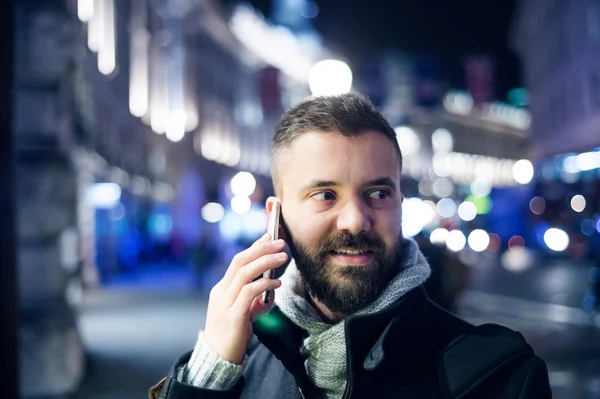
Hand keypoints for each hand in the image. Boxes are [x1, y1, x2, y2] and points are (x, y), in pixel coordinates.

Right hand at [203, 233, 287, 363]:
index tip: (270, 237)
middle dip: (262, 249)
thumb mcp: (244, 312)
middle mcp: (221, 292)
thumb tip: (270, 287)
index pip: (238, 261)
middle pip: (240, 261)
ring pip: (244, 273)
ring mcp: (225, 303)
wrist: (217, 359)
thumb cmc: (232, 335)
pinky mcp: (233, 316)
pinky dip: (264, 284)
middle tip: (281, 243)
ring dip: (266, 262)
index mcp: (221, 289)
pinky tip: (276, 283)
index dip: (255, 247)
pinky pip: (249, 293)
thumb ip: (254, 299)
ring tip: (283, 257)